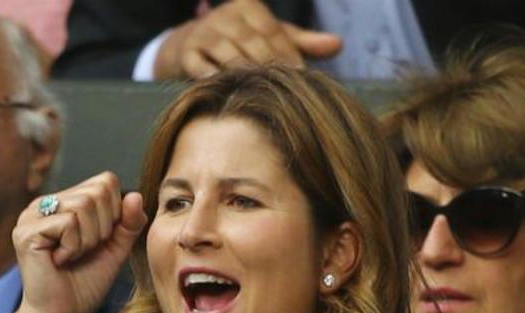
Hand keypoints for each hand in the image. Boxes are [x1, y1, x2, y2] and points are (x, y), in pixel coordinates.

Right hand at [12, 172, 145, 312]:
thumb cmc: (84, 286)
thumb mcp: (114, 249)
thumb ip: (128, 223)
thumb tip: (136, 195)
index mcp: (64, 202)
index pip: (105, 181)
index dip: (115, 213)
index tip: (99, 241)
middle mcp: (45, 203)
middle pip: (97, 191)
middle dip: (102, 228)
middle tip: (84, 252)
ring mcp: (31, 215)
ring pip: (84, 205)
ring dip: (88, 240)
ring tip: (72, 257)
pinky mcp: (26, 231)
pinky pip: (69, 223)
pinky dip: (74, 248)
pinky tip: (60, 261)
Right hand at [154, 0, 341, 79]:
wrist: (191, 45)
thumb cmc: (242, 43)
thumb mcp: (271, 38)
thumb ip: (303, 42)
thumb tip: (338, 44)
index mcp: (248, 7)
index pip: (272, 31)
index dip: (287, 53)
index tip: (301, 76)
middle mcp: (225, 16)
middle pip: (251, 42)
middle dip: (268, 65)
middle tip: (282, 88)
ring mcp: (203, 34)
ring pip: (227, 53)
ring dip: (243, 73)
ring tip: (258, 92)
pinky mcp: (186, 54)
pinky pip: (200, 66)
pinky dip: (212, 78)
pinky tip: (226, 91)